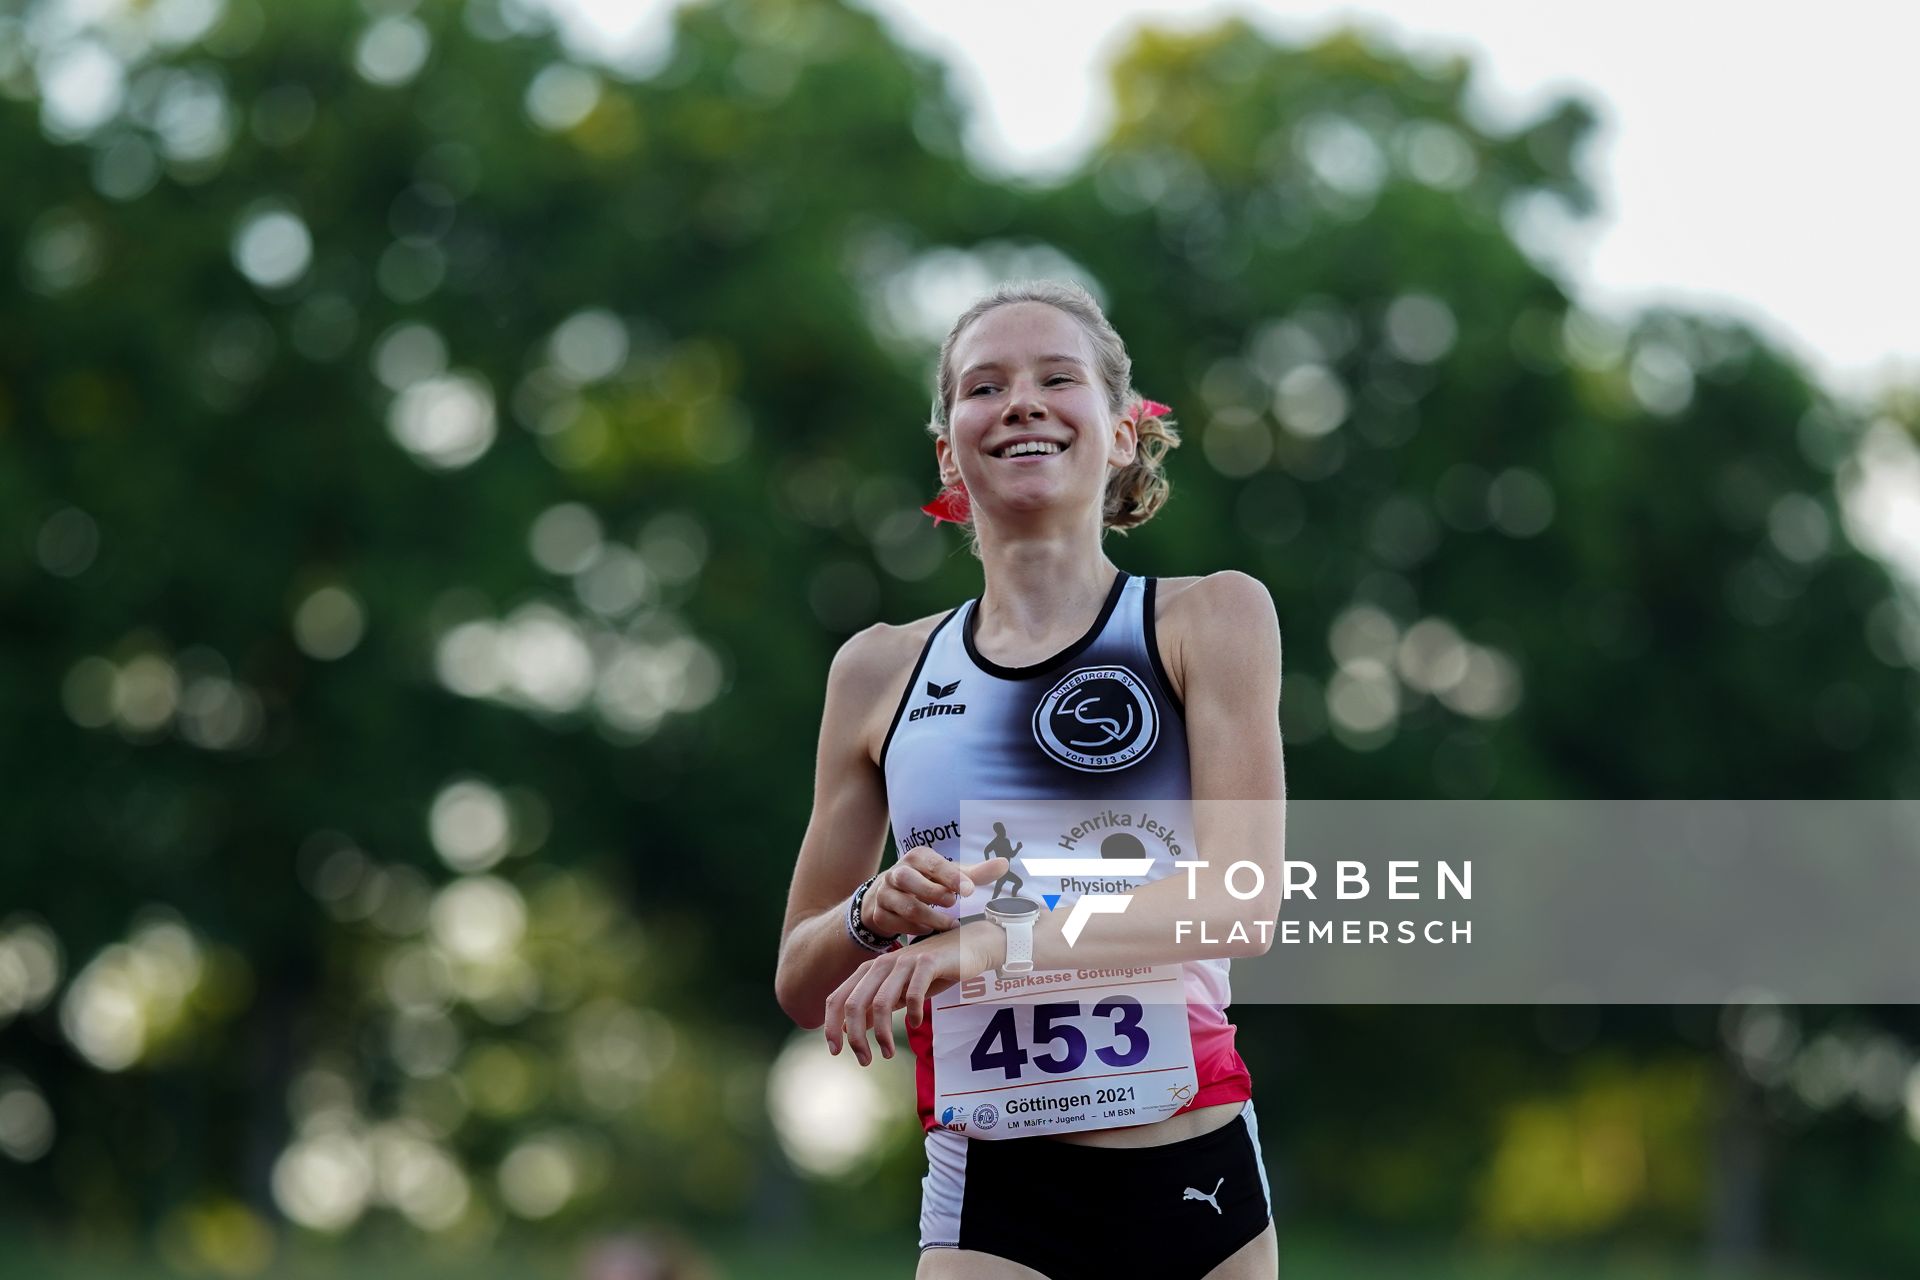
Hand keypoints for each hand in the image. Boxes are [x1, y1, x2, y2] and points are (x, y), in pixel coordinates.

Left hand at [824, 921, 1005, 1065]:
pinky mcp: (928, 963)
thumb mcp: (898, 992)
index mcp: (869, 970)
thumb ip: (874, 1008)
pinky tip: (916, 1023)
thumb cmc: (931, 972)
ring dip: (882, 1033)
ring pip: (881, 1002)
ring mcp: (904, 962)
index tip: (835, 1051)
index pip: (838, 998)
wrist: (967, 946)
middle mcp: (882, 964)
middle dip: (856, 1037)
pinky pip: (914, 993)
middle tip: (865, 1060)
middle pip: (855, 1003)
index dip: (832, 1025)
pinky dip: (912, 1013)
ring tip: (888, 1053)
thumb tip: (848, 1031)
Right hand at [861, 848, 1008, 938]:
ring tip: (950, 925)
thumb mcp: (950, 875)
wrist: (889, 894)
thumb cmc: (929, 882)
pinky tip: (929, 931)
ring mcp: (885, 893)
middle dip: (932, 893)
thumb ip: (977, 873)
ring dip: (930, 918)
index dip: (952, 877)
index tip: (970, 891)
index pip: (934, 864)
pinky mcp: (879, 914)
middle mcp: (897, 872)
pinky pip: (896, 924)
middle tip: (953, 904)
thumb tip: (1006, 864)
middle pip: (909, 880)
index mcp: (917, 857)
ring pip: (905, 906)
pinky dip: (915, 929)